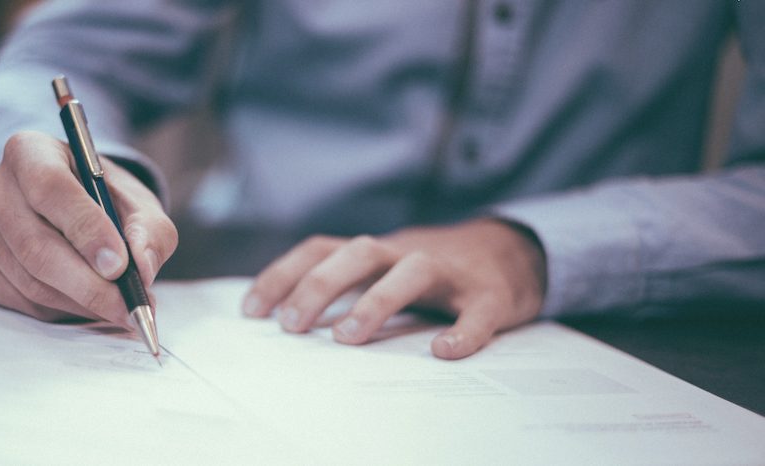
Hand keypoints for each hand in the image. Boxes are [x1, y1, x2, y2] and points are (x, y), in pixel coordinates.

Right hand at [0, 130, 176, 324]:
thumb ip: (149, 231)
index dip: (85, 229)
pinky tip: (88, 304)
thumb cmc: (106, 201)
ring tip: (119, 308)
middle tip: (128, 306)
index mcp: (29, 151)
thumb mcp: (139, 204)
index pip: (50, 188)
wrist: (75, 209)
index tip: (119, 265)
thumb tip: (142, 267)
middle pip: (35, 245)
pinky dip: (61, 310)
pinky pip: (20, 300)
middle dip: (89, 284)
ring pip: (30, 280)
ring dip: (81, 302)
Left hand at [241, 219, 546, 358]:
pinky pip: (477, 311)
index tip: (252, 311)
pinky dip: (463, 331)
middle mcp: (407, 252)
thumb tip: (286, 320)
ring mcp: (450, 271)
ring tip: (347, 338)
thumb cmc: (432, 271)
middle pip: (359, 253)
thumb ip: (345, 286)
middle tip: (292, 326)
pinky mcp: (490, 294)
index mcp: (376, 251)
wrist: (512, 251)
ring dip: (377, 301)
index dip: (283, 275)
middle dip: (320, 285)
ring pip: (412, 271)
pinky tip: (444, 351)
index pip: (321, 249)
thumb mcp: (383, 270)